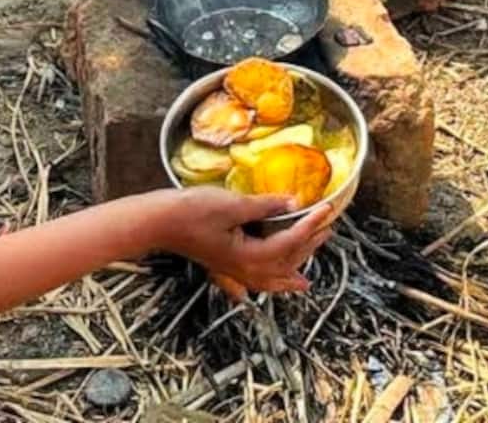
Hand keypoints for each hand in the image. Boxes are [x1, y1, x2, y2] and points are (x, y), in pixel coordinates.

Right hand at [156, 189, 337, 295]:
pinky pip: (254, 281)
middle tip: (328, 231)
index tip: (327, 209)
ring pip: (270, 280)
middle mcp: (244, 269)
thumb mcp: (233, 204)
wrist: (158, 222)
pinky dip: (268, 283)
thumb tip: (293, 204)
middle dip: (309, 247)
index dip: (311, 224)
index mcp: (249, 256)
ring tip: (306, 280)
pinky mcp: (224, 265)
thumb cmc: (191, 212)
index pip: (290, 241)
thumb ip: (265, 206)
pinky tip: (268, 284)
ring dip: (291, 273)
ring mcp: (233, 270)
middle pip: (285, 262)